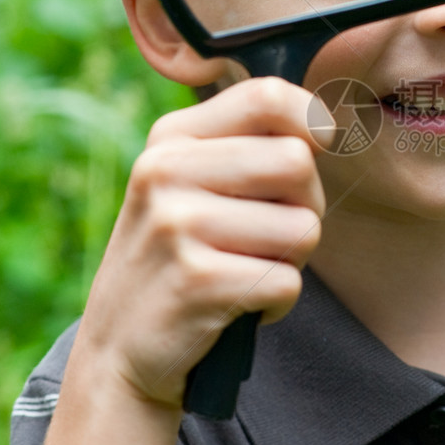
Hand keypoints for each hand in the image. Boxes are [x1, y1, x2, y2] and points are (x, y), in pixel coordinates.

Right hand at [74, 77, 334, 408]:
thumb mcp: (189, 186)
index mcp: (171, 138)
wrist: (119, 348)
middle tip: (270, 236)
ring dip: (290, 261)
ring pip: (303, 228)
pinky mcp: (196, 280)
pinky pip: (287, 282)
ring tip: (244, 271)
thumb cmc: (180, 258)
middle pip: (297, 163)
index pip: (268, 96)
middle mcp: (167, 171)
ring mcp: (177, 224)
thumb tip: (324, 123)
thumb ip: (244, 146)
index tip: (315, 151)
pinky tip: (237, 306)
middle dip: (306, 206)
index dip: (312, 122)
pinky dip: (277, 303)